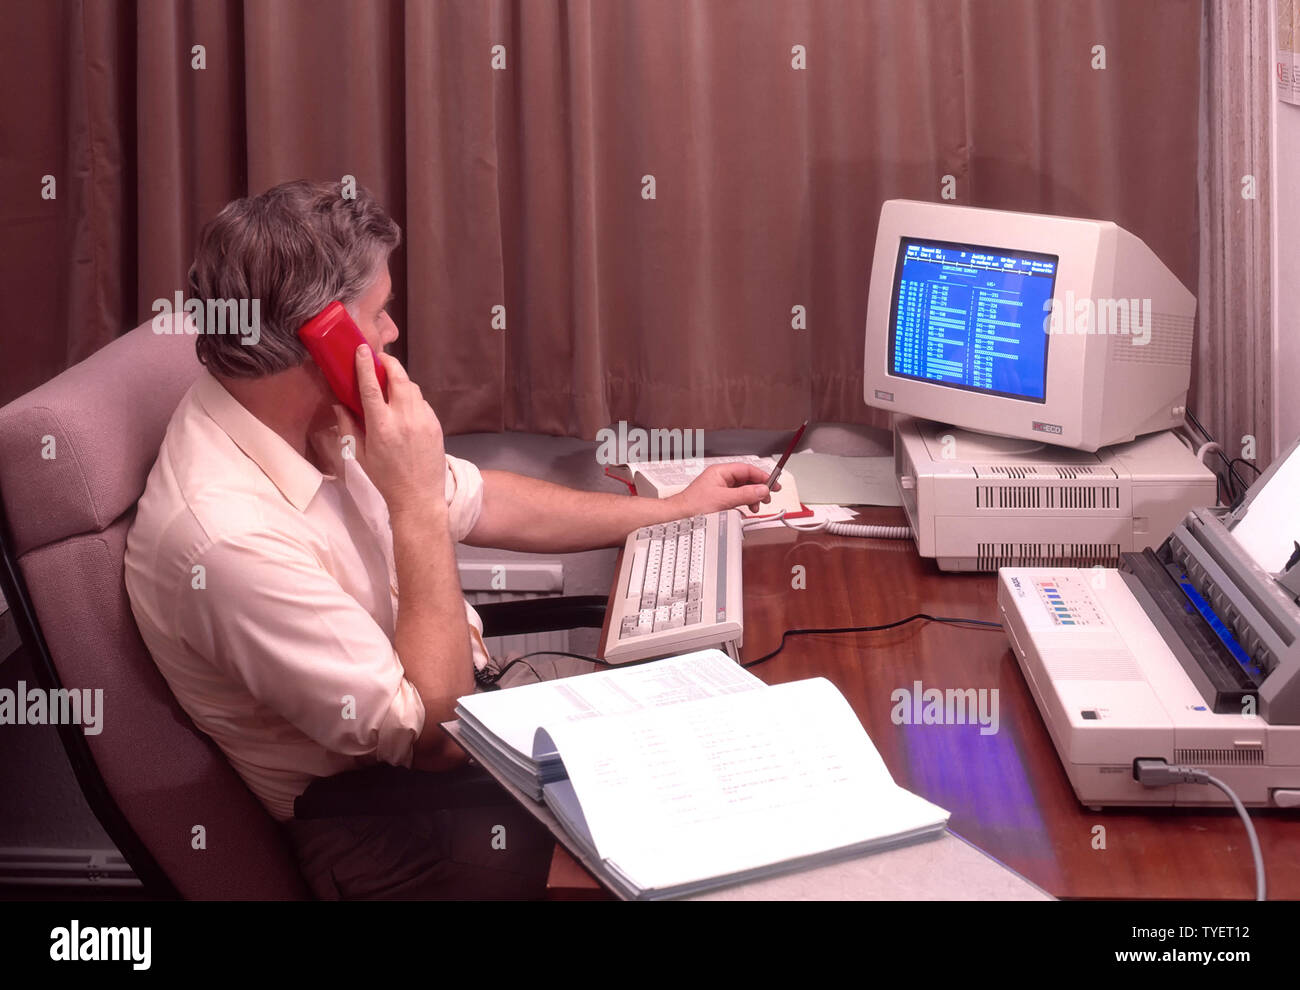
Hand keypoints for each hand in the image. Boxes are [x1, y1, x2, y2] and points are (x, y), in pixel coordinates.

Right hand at [333, 345, 446, 516]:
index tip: (362, 349)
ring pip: (412, 387)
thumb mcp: (360, 455)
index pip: (371, 386)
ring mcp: (423, 420)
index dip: (366, 364)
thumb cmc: (386, 478)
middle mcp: (404, 419)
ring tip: (390, 384)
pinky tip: (404, 407)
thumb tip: (338, 404)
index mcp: (381, 426)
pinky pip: (422, 402)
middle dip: (389, 363)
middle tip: (380, 359)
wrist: (419, 497)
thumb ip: (349, 426)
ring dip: (400, 380)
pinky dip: (412, 398)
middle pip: (398, 377)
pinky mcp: (436, 424)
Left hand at [672, 462, 778, 515]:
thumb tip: (762, 490)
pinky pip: (737, 498)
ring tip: (756, 506)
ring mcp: (720, 488)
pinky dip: (744, 503)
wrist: (679, 517)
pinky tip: (746, 509)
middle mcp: (721, 478)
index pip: (746, 469)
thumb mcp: (724, 499)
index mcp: (721, 471)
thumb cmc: (693, 505)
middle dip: (758, 488)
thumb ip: (745, 494)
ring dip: (752, 497)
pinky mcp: (719, 499)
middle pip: (746, 479)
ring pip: (743, 489)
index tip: (772, 484)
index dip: (761, 476)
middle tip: (767, 496)